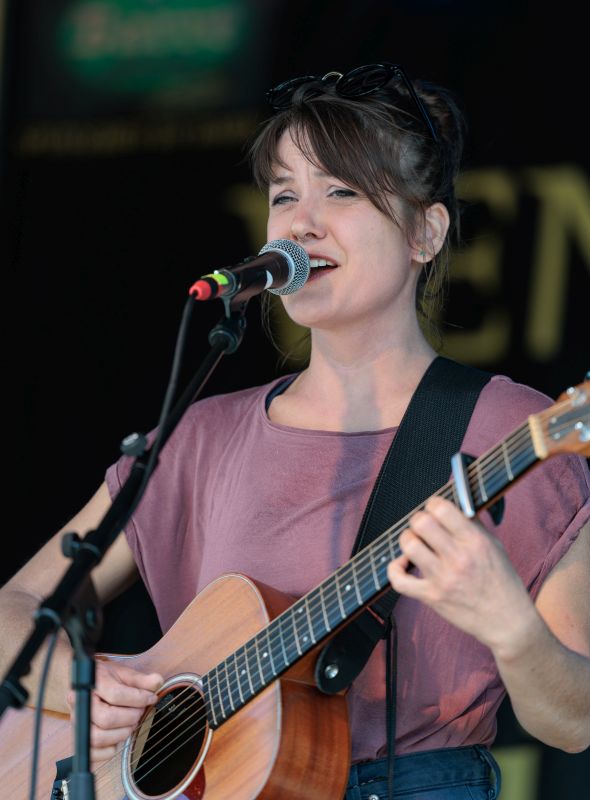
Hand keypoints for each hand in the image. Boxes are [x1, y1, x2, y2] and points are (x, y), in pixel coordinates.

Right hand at [67, 660, 162, 765]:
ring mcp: (77, 723)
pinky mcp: (79, 739)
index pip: (116, 694)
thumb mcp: (123, 673)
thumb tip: (157, 682)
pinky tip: (118, 735)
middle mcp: (81, 704)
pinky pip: (93, 753)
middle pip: (107, 719)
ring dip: (121, 733)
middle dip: (130, 717)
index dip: (138, 698)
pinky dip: (110, 749)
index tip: (151, 698)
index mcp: (92, 683)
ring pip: (99, 738)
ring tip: (130, 723)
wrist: (85, 685)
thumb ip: (141, 679)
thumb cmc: (105, 680)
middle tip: (139, 712)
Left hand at [387, 497, 539, 653]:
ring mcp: (443, 579)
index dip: (433, 504)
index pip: (442, 508)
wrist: (507, 622)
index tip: (435, 510)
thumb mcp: (494, 545)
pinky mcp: (432, 597)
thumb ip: (473, 523)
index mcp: (475, 541)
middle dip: (419, 520)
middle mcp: (459, 558)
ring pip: (409, 546)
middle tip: (424, 528)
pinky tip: (403, 564)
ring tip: (416, 545)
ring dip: (409, 540)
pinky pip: (399, 580)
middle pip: (421, 523)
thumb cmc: (502, 582)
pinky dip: (395, 569)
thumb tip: (454, 501)